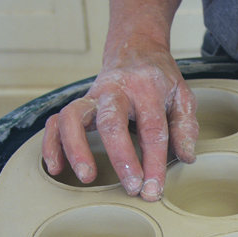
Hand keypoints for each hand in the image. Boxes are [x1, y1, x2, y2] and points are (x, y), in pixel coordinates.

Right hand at [42, 37, 198, 200]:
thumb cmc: (159, 78)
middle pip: (111, 122)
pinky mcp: (78, 103)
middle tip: (131, 187)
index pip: (152, 129)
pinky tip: (56, 168)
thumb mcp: (182, 96)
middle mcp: (116, 89)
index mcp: (146, 88)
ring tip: (87, 177)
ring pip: (73, 117)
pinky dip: (51, 145)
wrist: (136, 47)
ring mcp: (92, 95)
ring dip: (76, 149)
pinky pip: (55, 122)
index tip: (154, 189)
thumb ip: (185, 127)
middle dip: (121, 158)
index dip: (153, 162)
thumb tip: (186, 157)